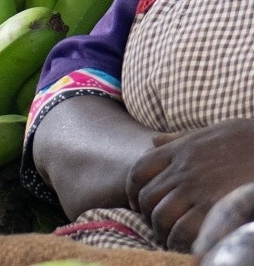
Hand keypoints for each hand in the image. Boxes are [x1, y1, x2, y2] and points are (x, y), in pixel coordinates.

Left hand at [129, 121, 253, 248]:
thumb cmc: (247, 139)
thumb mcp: (210, 131)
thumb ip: (180, 139)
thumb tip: (153, 140)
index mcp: (180, 150)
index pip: (139, 170)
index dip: (134, 191)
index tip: (139, 204)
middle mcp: (183, 169)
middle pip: (148, 197)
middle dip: (150, 216)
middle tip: (161, 226)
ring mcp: (197, 188)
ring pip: (161, 216)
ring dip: (163, 231)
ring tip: (173, 238)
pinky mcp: (214, 207)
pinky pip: (183, 229)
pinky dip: (180, 240)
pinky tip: (188, 244)